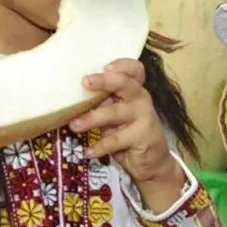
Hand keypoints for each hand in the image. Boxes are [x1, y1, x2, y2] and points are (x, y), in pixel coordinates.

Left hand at [70, 59, 185, 212]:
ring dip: (92, 119)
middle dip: (104, 81)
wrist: (153, 161)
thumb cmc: (128, 133)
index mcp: (134, 89)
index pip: (134, 70)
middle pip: (125, 83)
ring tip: (74, 125)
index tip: (105, 66)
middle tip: (85, 81)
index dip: (122, 65)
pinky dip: (99, 147)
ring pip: (114, 113)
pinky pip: (116, 140)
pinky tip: (88, 152)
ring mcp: (144, 117)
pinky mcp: (143, 137)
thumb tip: (74, 99)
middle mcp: (141, 99)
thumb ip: (103, 104)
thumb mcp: (115, 115)